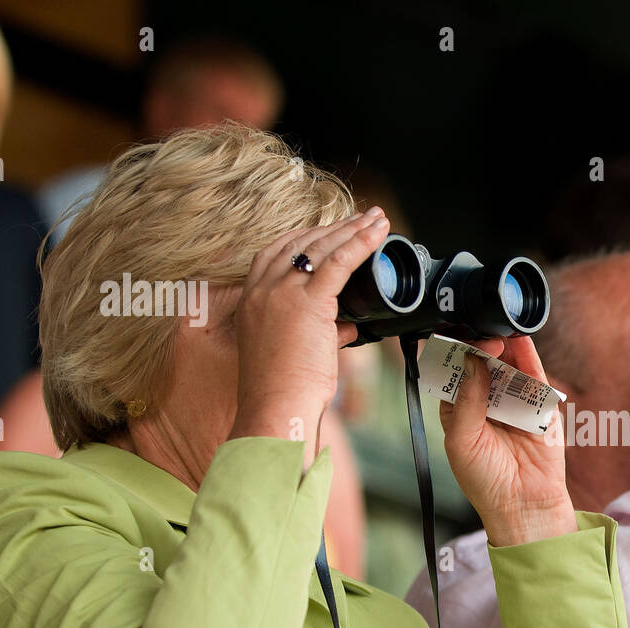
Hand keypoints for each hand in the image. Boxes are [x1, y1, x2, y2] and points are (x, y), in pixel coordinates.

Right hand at [228, 207, 389, 463]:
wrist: (276, 408)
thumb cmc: (284, 389)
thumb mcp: (298, 352)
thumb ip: (321, 332)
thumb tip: (348, 325)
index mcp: (252, 298)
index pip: (278, 253)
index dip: (308, 238)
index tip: (331, 231)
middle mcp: (262, 289)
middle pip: (301, 243)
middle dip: (335, 227)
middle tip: (363, 217)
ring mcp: (281, 293)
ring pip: (321, 248)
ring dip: (352, 228)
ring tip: (376, 218)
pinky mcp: (306, 303)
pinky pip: (337, 262)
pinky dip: (359, 243)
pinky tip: (376, 233)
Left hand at [440, 337, 576, 546]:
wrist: (523, 504)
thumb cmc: (485, 480)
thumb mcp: (461, 439)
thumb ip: (465, 399)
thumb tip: (472, 360)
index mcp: (460, 409)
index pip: (455, 372)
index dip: (456, 355)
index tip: (459, 344)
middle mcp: (486, 401)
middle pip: (481, 362)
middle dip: (480, 346)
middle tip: (482, 337)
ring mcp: (513, 400)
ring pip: (507, 363)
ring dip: (503, 345)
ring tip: (498, 334)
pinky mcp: (539, 404)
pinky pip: (534, 374)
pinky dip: (527, 354)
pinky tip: (519, 340)